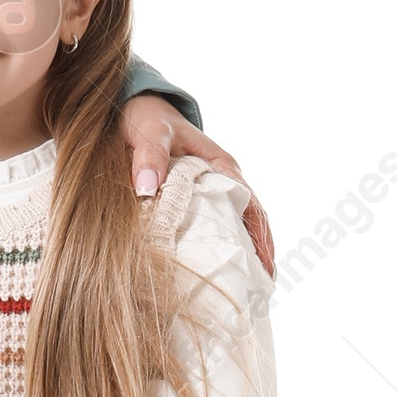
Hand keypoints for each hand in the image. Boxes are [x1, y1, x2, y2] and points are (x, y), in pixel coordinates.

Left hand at [120, 96, 273, 278]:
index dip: (261, 236)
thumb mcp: (149, 131)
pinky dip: (212, 245)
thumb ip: (149, 156)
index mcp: (220, 165)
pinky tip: (207, 269)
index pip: (251, 205)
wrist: (131, 106)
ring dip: (238, 252)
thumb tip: (148, 188)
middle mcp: (219, 179)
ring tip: (242, 288)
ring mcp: (205, 189)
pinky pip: (206, 224)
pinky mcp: (187, 197)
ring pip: (230, 224)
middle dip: (258, 253)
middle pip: (248, 220)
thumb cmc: (146, 117)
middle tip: (261, 289)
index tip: (265, 264)